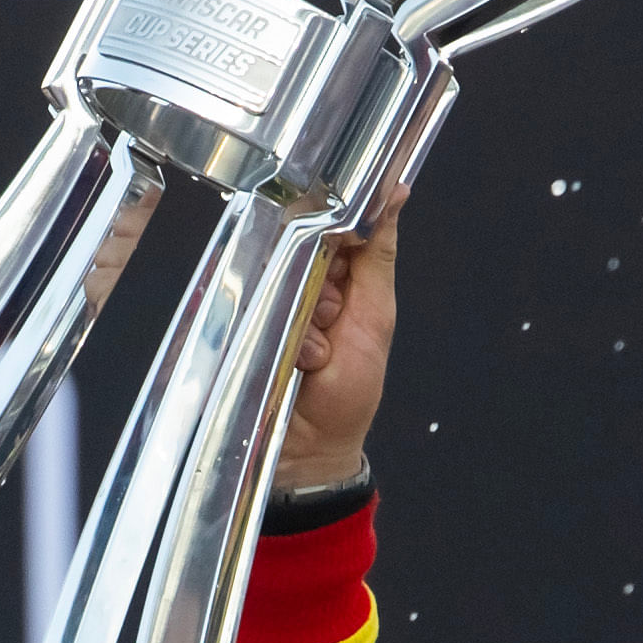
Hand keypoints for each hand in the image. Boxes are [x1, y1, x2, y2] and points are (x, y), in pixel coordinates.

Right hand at [275, 210, 397, 496]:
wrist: (314, 451)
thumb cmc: (351, 390)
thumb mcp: (376, 316)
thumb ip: (379, 255)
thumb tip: (396, 192)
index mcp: (339, 276)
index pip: (331, 224)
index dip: (337, 237)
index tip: (345, 263)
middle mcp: (302, 285)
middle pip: (301, 252)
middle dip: (324, 290)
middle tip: (334, 322)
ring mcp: (272, 306)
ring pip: (283, 284)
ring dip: (309, 324)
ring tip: (318, 358)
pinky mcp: (246, 327)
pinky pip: (264, 315)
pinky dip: (292, 344)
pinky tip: (300, 368)